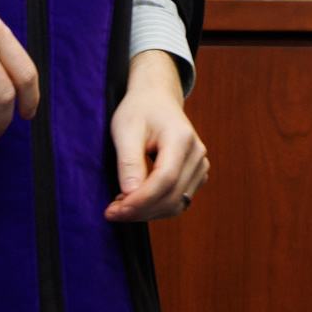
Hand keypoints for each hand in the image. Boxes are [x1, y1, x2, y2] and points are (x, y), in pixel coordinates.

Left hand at [107, 50, 207, 221]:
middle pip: (172, 196)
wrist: (157, 99)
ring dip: (147, 213)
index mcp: (181, 138)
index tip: (114, 210)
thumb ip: (129, 162)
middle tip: (111, 213)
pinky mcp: (196, 174)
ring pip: (176, 204)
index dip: (140, 200)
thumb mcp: (126, 130)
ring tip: (121, 206)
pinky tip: (136, 202)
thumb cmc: (140, 110)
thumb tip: (130, 195)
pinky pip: (179, 201)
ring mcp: (200, 165)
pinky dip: (157, 208)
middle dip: (140, 211)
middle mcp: (197, 153)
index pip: (165, 179)